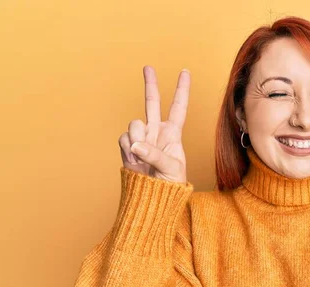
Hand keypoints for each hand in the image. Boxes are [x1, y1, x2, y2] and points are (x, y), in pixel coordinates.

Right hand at [118, 65, 190, 183]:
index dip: (182, 90)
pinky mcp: (129, 146)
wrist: (153, 196)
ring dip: (137, 139)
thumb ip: (154, 154)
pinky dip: (128, 150)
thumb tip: (136, 144)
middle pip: (152, 103)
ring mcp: (142, 138)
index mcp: (173, 134)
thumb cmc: (170, 184)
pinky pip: (124, 139)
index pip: (178, 107)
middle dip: (151, 84)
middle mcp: (157, 131)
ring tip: (143, 156)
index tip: (185, 72)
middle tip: (148, 67)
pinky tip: (134, 160)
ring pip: (134, 124)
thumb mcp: (170, 168)